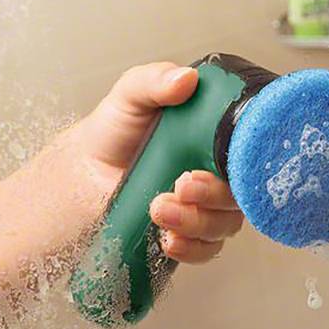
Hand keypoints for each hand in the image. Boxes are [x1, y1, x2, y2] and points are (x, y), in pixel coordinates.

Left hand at [76, 62, 243, 263]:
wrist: (82, 171)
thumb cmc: (114, 131)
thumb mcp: (132, 95)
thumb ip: (155, 80)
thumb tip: (186, 78)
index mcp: (215, 138)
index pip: (247, 154)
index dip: (240, 162)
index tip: (212, 161)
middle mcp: (218, 173)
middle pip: (240, 194)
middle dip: (213, 195)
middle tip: (183, 184)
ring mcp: (205, 206)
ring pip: (225, 224)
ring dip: (196, 222)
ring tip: (159, 209)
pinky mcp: (190, 234)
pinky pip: (207, 250)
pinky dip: (191, 249)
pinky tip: (168, 240)